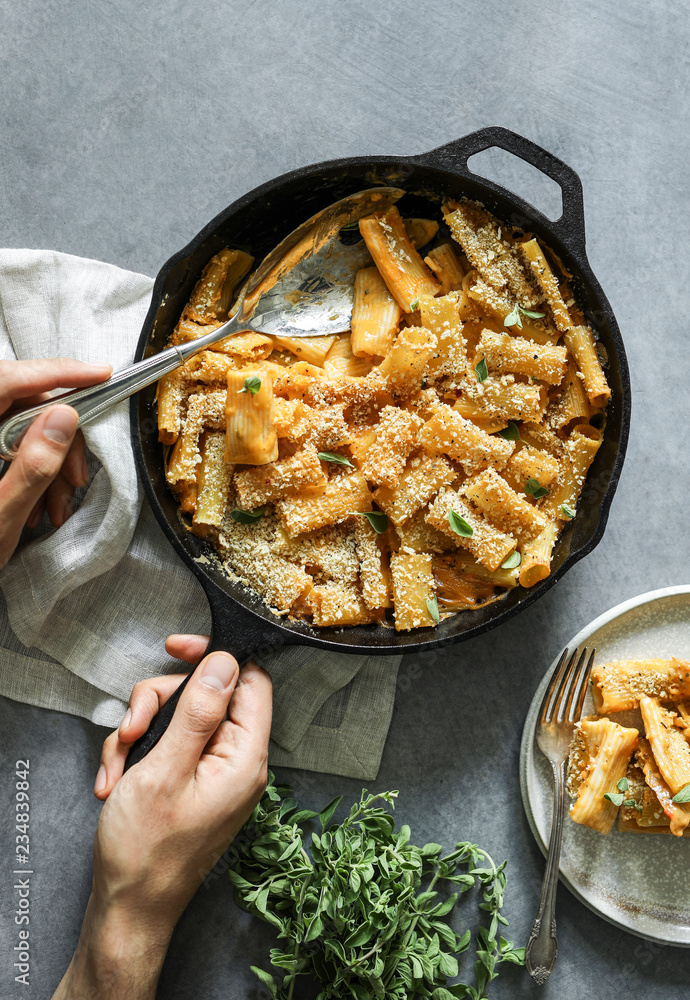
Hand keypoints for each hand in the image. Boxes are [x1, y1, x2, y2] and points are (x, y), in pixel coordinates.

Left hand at [0, 357, 111, 567]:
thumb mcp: (2, 515)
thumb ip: (33, 465)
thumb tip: (65, 417)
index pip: (8, 379)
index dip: (57, 373)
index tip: (99, 373)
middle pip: (21, 405)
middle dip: (60, 440)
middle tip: (75, 477)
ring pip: (21, 428)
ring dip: (49, 465)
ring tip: (56, 507)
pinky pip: (11, 447)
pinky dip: (33, 472)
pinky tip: (39, 505)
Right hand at [52, 636, 271, 999]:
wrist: (128, 908)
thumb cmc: (146, 852)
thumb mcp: (164, 770)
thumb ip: (197, 713)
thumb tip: (224, 662)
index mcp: (244, 757)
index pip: (249, 681)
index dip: (215, 657)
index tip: (177, 648)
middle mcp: (236, 761)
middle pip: (205, 695)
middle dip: (158, 704)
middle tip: (131, 729)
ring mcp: (212, 772)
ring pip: (178, 718)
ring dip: (139, 733)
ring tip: (118, 768)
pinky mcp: (191, 781)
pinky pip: (167, 745)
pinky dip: (137, 756)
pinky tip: (117, 782)